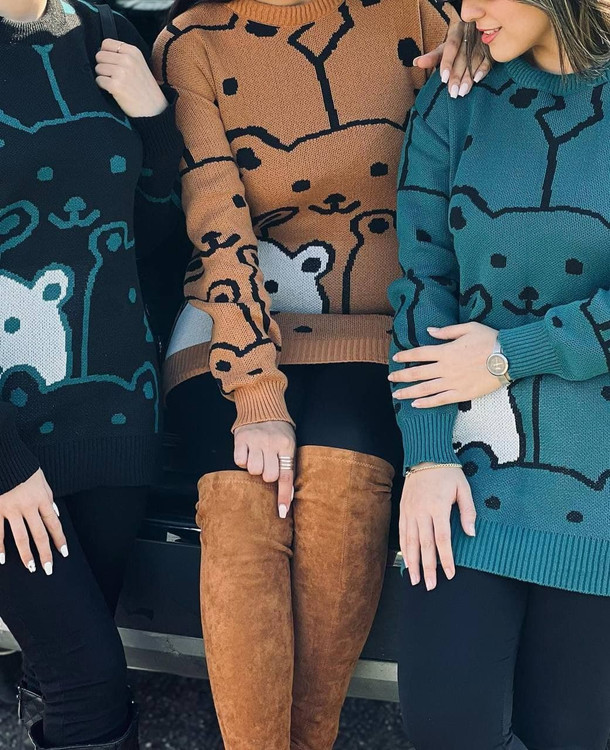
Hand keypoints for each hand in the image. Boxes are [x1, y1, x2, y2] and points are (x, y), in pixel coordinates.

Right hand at [0, 469, 67, 573]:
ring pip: (20, 537)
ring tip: (31, 567)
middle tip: (48, 568)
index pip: (53, 524)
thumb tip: (56, 513)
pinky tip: (2, 559)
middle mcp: (28, 506)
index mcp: (42, 499)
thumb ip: (48, 498)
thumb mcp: (42, 480)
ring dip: (26, 554)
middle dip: (45, 553)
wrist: (5, 458)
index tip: (63, 553)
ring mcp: (11, 509)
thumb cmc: (24, 468)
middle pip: (39, 534)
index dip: (59, 539)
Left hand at [95, 39, 167, 117]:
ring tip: (117, 84)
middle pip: (99, 55)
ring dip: (103, 77)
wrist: (154, 110)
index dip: (106, 54)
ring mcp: (121, 72)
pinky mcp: (116, 86)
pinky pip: (99, 81)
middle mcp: (127, 59)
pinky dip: (103, 87)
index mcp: (133, 51)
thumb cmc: (145, 89)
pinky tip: (115, 91)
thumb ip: (123, 55)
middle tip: (115, 77)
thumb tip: (100, 52)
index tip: (113, 64)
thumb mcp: (139, 64)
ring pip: (98, 68)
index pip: (106, 43)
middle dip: (103, 66)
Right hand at [234, 421, 295, 518]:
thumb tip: (289, 498)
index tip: (281, 512)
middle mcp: (272, 443)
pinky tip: (248, 451)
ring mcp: (256, 440)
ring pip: (253, 470)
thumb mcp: (289, 445)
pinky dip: (242, 460)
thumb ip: (289, 468)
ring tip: (257, 455)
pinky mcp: (241, 438)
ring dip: (254, 467)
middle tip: (267, 463)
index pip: (286, 476)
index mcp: (287, 446)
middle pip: (268, 476)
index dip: (283, 496)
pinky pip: (239, 461)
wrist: (262, 408)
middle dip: (267, 475)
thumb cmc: (278, 432)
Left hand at [390, 322, 501, 406]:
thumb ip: (447, 331)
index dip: (406, 356)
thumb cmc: (490, 339)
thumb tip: (429, 331)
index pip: (419, 353)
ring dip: (408, 392)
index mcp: (446, 351)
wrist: (509, 357)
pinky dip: (426, 403)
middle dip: (401, 376)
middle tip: (390, 378)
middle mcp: (446, 368)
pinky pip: (440, 400)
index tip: (396, 358)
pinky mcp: (462, 394)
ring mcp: (453, 382)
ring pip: (425, 389)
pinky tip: (415, 405)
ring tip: (396, 395)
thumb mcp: (468, 328)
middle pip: (418, 373)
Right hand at [400, 465, 475, 589]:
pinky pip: (402, 532)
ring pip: (410, 541)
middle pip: (424, 544)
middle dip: (427, 567)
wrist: (425, 455)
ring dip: (412, 562)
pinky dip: (404, 548)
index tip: (449, 574)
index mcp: (438, 507)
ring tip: (415, 579)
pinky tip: (406, 560)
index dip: (446, 558)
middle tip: (429, 585)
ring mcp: (410, 511)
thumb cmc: (448, 472)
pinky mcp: (403, 509)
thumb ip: (468, 512)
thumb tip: (471, 533)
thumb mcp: (464, 488)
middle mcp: (421, 511)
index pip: (442, 539)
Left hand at [414, 20, 490, 97]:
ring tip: (463, 92)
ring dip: (469, 76)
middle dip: (458, 75)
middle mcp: (469, 35)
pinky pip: (488, 59)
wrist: (478, 32)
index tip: (443, 78)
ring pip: (475, 60)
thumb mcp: (444, 48)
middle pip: (463, 56)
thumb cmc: (457, 44)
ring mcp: (481, 41)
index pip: (451, 47)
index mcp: (456, 32)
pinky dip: (483, 69)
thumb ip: (432, 57)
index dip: (447, 62)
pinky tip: (478, 80)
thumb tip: (416, 62)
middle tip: (453, 92)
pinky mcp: (491, 49)